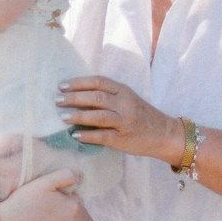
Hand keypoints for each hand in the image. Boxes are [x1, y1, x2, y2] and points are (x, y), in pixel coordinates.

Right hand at [0, 166, 83, 220]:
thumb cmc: (25, 200)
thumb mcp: (45, 181)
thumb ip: (65, 176)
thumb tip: (77, 178)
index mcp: (72, 206)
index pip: (71, 195)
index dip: (58, 192)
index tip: (44, 193)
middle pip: (65, 208)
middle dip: (56, 204)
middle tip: (37, 201)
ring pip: (57, 220)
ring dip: (50, 215)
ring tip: (32, 211)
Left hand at [58, 75, 182, 163]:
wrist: (165, 134)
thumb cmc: (141, 115)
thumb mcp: (127, 100)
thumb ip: (107, 96)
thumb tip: (77, 97)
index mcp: (123, 91)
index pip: (98, 82)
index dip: (79, 83)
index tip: (62, 85)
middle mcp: (124, 104)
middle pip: (96, 97)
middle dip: (74, 98)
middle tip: (57, 100)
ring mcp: (125, 121)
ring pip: (99, 116)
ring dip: (78, 115)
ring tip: (62, 117)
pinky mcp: (124, 138)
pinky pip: (103, 136)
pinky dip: (88, 135)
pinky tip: (75, 135)